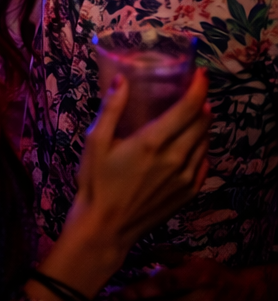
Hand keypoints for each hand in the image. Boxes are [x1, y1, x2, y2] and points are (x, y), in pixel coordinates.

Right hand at [66, 70, 210, 258]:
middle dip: (201, 104)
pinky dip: (201, 149)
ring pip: (205, 143)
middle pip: (201, 124)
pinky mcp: (188, 192)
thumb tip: (121, 80)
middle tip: (193, 93)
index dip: (198, 88)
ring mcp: (185, 177)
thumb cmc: (96, 182)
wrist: (106, 225)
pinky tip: (190, 146)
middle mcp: (175, 159)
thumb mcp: (95, 142)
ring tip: (191, 117)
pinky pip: (204, 163)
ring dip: (202, 126)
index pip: (187, 109)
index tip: (200, 75)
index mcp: (152, 143)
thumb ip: (111, 109)